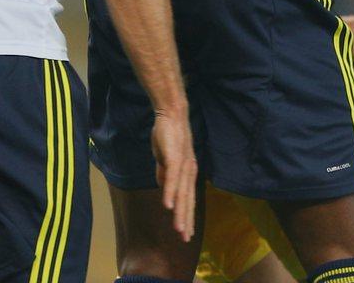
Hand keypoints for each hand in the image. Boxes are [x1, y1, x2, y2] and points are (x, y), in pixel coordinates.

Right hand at [151, 106, 197, 242]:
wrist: (171, 114)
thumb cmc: (168, 135)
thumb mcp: (165, 158)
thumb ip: (165, 173)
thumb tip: (163, 187)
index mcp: (188, 172)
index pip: (188, 198)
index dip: (187, 216)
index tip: (186, 233)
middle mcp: (189, 171)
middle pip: (188, 200)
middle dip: (187, 220)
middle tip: (186, 238)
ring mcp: (183, 165)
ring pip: (182, 193)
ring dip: (180, 213)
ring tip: (179, 230)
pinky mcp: (175, 158)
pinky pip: (172, 179)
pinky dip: (171, 193)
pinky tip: (168, 207)